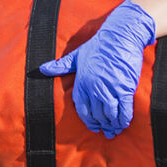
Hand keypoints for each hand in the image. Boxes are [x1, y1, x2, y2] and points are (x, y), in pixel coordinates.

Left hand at [39, 0, 155, 138]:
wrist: (120, 36)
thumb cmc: (98, 45)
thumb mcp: (77, 55)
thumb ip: (61, 65)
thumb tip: (41, 69)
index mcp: (82, 82)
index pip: (82, 109)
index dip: (88, 121)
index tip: (93, 127)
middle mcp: (95, 87)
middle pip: (97, 114)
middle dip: (102, 125)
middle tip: (106, 131)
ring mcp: (110, 88)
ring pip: (110, 114)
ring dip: (113, 124)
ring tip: (114, 129)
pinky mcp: (125, 88)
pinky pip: (124, 109)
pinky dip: (123, 119)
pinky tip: (123, 123)